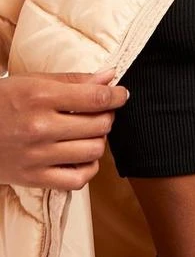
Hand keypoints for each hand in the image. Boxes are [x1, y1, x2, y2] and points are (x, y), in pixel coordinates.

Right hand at [0, 68, 129, 189]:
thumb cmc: (0, 102)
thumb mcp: (32, 81)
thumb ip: (73, 80)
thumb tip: (110, 77)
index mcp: (40, 97)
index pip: (96, 98)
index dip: (116, 95)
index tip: (121, 94)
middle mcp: (40, 127)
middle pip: (99, 125)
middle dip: (108, 116)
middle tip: (101, 112)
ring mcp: (37, 156)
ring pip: (93, 151)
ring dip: (99, 140)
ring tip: (90, 132)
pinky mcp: (33, 178)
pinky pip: (78, 180)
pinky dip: (88, 169)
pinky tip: (82, 157)